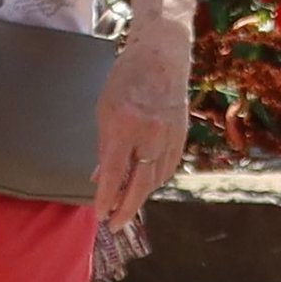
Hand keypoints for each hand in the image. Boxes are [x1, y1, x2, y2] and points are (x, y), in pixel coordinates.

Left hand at [98, 30, 193, 230]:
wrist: (162, 56)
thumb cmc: (127, 78)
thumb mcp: (105, 110)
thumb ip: (104, 146)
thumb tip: (102, 178)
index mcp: (126, 125)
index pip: (116, 173)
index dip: (106, 198)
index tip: (99, 214)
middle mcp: (151, 134)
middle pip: (140, 184)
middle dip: (125, 209)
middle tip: (114, 225)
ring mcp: (170, 135)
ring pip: (156, 179)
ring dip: (140, 196)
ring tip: (125, 208)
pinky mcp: (182, 135)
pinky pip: (168, 167)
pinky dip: (156, 180)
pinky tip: (145, 187)